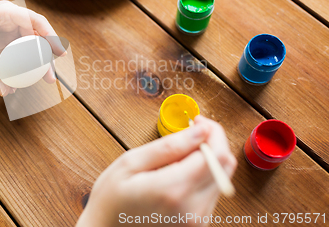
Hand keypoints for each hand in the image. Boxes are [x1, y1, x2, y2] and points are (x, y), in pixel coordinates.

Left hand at [0, 1, 64, 95]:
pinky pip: (14, 56)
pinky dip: (18, 69)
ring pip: (27, 49)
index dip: (51, 37)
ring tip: (37, 81)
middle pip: (35, 39)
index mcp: (6, 12)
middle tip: (49, 79)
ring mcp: (5, 32)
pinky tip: (16, 82)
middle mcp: (9, 20)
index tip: (61, 53)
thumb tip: (6, 89)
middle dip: (44, 59)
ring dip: (32, 65)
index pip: (36, 22)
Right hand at [76, 116, 236, 226]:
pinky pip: (213, 192)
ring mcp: (198, 222)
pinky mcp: (199, 226)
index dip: (212, 131)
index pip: (216, 154)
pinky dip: (203, 176)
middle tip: (192, 132)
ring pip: (222, 178)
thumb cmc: (111, 200)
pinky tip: (180, 174)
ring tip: (180, 156)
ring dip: (208, 160)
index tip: (197, 122)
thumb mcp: (131, 164)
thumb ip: (168, 146)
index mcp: (173, 190)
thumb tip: (200, 131)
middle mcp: (193, 210)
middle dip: (214, 142)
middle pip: (225, 165)